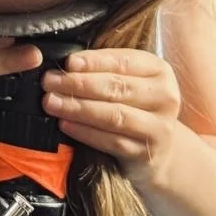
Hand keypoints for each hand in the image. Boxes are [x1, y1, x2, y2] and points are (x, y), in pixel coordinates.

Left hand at [41, 48, 181, 182]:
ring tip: (51, 103)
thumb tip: (65, 63)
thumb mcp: (127, 81)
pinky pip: (111, 141)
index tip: (68, 62)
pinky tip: (65, 124)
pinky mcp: (147, 153)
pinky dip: (85, 132)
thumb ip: (103, 69)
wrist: (157, 150)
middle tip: (49, 82)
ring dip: (78, 108)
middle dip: (78, 84)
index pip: (124, 61)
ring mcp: (159, 128)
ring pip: (114, 115)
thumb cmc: (133, 106)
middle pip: (116, 87)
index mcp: (159, 71)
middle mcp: (165, 97)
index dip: (94, 61)